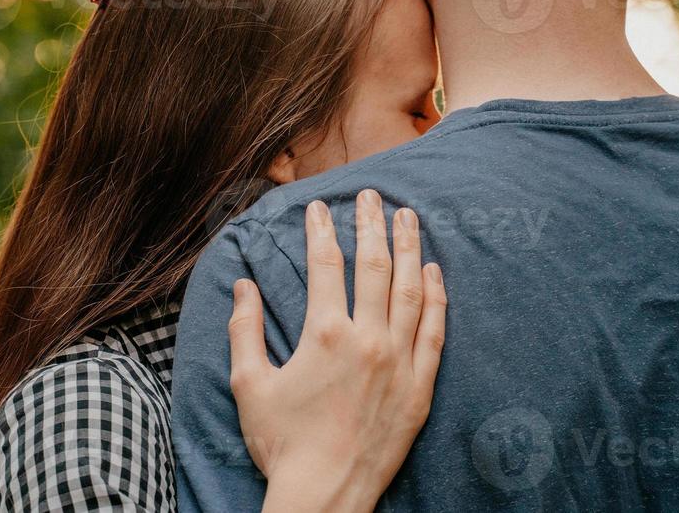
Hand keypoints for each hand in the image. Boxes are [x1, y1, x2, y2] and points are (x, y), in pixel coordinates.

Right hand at [226, 189, 446, 512]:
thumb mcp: (250, 385)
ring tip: (407, 217)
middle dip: (371, 224)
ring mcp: (400, 362)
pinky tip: (433, 270)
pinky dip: (436, 297)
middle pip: (374, 266)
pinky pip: (435, 331)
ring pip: (411, 291)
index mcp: (325, 334)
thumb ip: (245, 330)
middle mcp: (368, 340)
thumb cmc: (282, 444)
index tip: (318, 206)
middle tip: (371, 195)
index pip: (326, 265)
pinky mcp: (421, 387)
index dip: (321, 230)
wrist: (325, 496)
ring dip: (408, 248)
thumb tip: (243, 286)